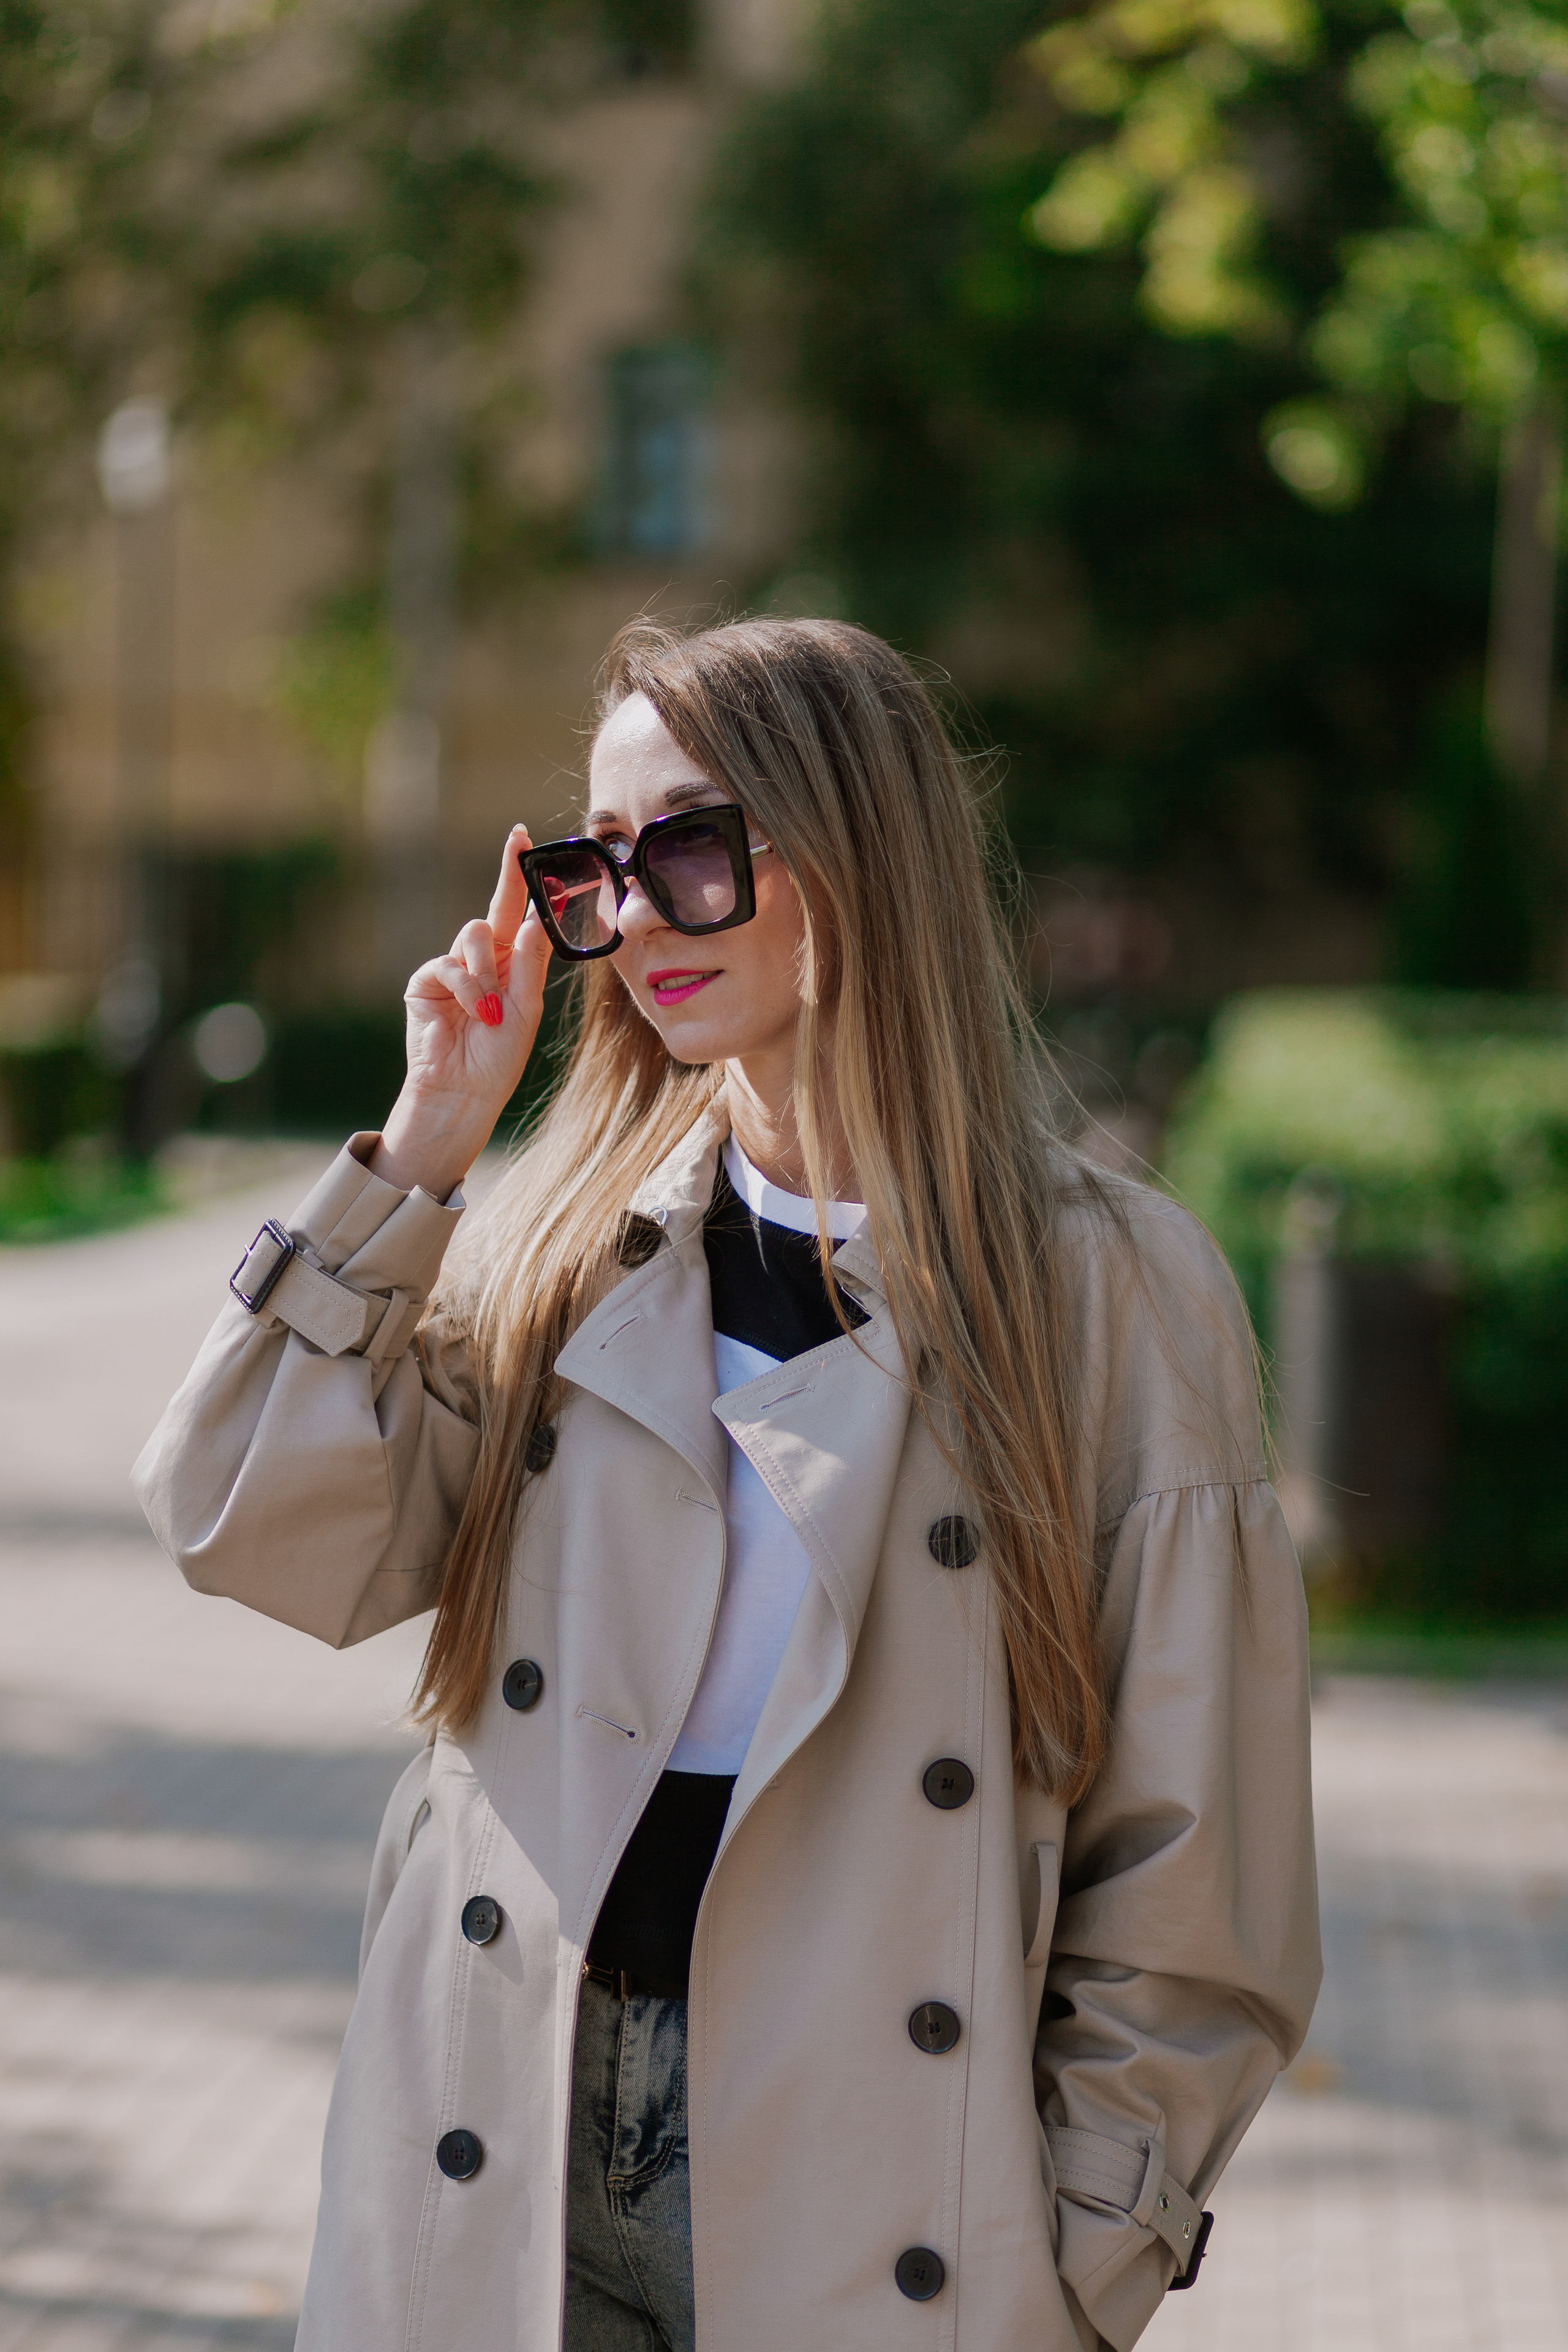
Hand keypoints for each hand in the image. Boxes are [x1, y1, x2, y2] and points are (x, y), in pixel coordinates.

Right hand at [368, 825, 553, 1199]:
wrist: (463, 1092)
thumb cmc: (498, 1059)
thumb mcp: (525, 1010)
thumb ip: (528, 966)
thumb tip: (531, 921)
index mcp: (510, 965)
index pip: (518, 915)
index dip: (521, 879)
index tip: (523, 839)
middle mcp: (482, 960)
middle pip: (494, 908)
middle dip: (507, 875)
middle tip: (517, 844)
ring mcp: (453, 968)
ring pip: (473, 934)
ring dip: (486, 970)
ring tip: (489, 1007)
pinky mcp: (427, 981)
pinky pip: (449, 965)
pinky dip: (467, 988)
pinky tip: (474, 1012)